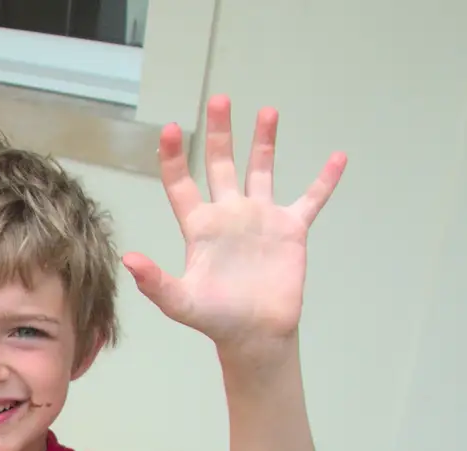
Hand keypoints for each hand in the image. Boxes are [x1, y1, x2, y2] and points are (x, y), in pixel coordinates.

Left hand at [125, 96, 345, 352]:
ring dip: (264, 142)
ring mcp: (260, 220)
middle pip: (222, 164)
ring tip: (267, 111)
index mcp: (200, 228)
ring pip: (262, 170)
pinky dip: (325, 180)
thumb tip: (128, 260)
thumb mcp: (180, 301)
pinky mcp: (290, 230)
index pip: (182, 184)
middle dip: (221, 132)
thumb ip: (155, 281)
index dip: (175, 157)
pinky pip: (311, 199)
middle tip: (220, 99)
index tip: (172, 128)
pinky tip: (338, 157)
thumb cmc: (215, 320)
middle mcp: (229, 216)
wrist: (255, 334)